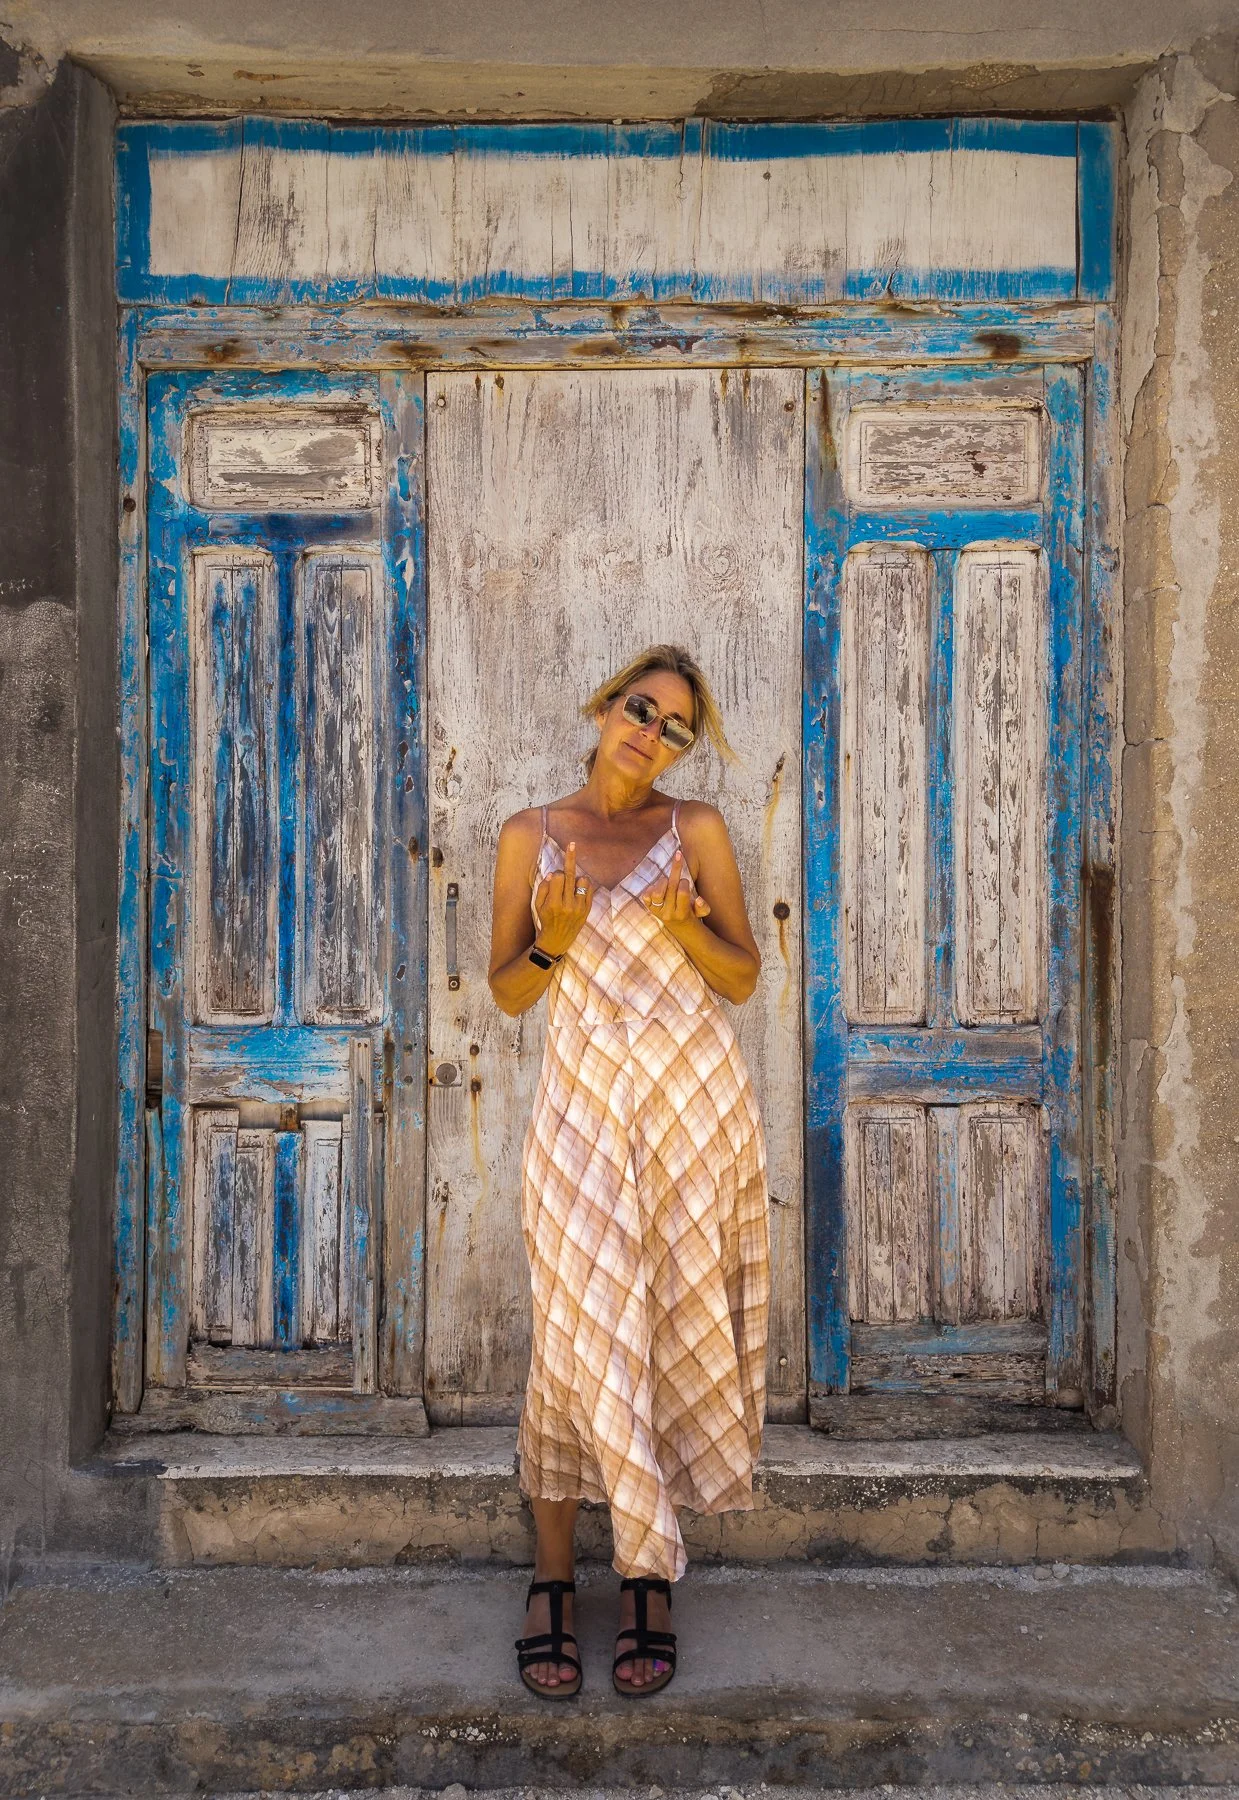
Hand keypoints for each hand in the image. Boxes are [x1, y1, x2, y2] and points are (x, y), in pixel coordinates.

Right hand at [532, 840, 594, 956]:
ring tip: (571, 886)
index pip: (558, 877)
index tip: (555, 878)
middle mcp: (567, 905)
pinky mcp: (587, 910)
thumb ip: (543, 889)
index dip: (556, 874)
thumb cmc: (545, 920)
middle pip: (570, 875)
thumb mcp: (538, 906)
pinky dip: (584, 885)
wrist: (557, 940)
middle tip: (572, 844)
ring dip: (576, 878)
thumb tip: (553, 874)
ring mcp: (579, 908)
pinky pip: (589, 889)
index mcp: (553, 904)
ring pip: (582, 880)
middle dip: (570, 858)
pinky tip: (578, 889)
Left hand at [640, 848, 710, 930]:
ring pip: (657, 892)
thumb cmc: (691, 914)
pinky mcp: (649, 908)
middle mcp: (669, 913)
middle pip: (671, 887)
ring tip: (667, 880)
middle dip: (676, 871)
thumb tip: (698, 899)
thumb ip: (703, 907)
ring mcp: (657, 911)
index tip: (685, 880)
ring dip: (663, 881)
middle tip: (678, 862)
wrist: (678, 927)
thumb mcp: (700, 912)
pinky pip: (646, 896)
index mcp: (683, 913)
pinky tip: (659, 887)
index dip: (684, 882)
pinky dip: (651, 888)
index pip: (683, 892)